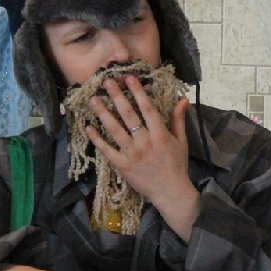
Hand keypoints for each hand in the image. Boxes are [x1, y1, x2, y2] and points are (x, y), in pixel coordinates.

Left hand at [85, 75, 200, 240]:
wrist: (171, 192)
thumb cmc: (177, 165)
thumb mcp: (182, 141)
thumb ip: (178, 119)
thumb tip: (182, 99)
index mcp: (161, 135)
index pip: (148, 109)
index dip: (138, 92)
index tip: (129, 78)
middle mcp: (145, 142)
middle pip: (129, 115)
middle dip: (117, 97)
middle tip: (106, 82)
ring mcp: (132, 154)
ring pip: (115, 130)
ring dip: (103, 114)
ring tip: (93, 100)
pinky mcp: (123, 166)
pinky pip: (107, 150)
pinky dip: (97, 139)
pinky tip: (88, 127)